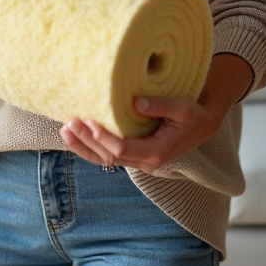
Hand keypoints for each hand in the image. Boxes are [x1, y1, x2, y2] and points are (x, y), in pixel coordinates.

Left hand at [59, 52, 253, 172]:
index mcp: (157, 153)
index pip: (123, 149)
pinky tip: (73, 136)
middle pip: (110, 156)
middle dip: (87, 141)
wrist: (201, 127)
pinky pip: (107, 157)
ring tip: (65, 129)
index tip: (89, 121)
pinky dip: (88, 148)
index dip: (104, 137)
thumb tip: (136, 102)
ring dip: (83, 146)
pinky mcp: (132, 156)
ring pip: (105, 160)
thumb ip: (161, 105)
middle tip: (70, 122)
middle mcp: (146, 162)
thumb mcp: (183, 107)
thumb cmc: (192, 115)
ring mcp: (138, 162)